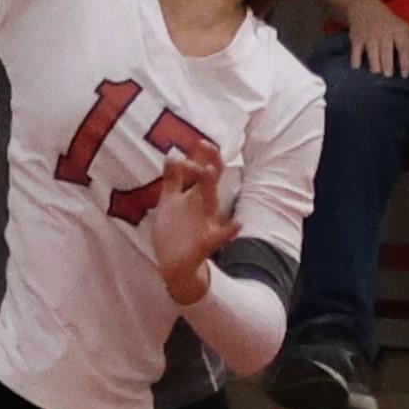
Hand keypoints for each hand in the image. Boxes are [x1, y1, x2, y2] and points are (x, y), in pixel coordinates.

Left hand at [151, 143, 238, 304]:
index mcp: (194, 195)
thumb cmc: (174, 231)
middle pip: (210, 180)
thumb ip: (173, 179)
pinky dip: (230, 231)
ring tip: (211, 170)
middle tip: (205, 144)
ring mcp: (207, 224)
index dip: (198, 155)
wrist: (175, 264)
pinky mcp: (206, 243)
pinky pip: (220, 236)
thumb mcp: (170, 202)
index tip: (187, 150)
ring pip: (212, 202)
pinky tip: (238, 225)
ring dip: (211, 185)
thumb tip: (173, 154)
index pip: (201, 169)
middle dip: (210, 161)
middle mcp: (204, 206)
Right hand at [345, 0, 408, 77]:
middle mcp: (384, 33)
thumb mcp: (406, 30)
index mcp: (398, 31)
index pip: (404, 47)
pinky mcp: (356, 38)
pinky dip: (356, 60)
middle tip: (389, 76)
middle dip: (387, 65)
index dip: (405, 62)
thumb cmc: (390, 24)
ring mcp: (369, 36)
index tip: (405, 75)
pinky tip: (357, 66)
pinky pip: (356, 51)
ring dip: (374, 65)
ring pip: (372, 53)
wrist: (365, 9)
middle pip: (387, 51)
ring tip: (377, 73)